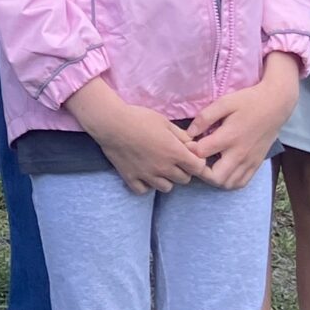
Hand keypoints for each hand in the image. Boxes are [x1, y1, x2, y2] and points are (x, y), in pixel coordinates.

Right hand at [65, 77, 209, 194]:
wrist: (111, 123)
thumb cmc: (139, 118)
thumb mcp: (165, 121)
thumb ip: (181, 135)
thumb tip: (192, 145)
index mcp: (175, 152)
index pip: (198, 168)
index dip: (197, 162)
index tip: (191, 156)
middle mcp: (164, 168)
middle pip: (184, 179)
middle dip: (183, 170)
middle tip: (174, 159)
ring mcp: (147, 175)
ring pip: (166, 188)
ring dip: (166, 179)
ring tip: (159, 168)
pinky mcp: (131, 178)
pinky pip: (144, 190)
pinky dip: (146, 185)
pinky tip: (144, 174)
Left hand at [188, 52, 300, 189]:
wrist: (276, 105)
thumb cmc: (248, 102)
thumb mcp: (224, 102)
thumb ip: (205, 117)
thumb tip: (189, 133)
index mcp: (229, 136)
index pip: (201, 153)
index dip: (189, 151)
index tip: (187, 144)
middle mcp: (240, 153)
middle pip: (215, 177)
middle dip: (200, 172)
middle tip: (195, 160)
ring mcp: (249, 161)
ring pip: (227, 184)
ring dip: (213, 179)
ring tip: (207, 165)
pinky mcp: (256, 164)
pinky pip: (240, 183)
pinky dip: (228, 181)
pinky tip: (222, 169)